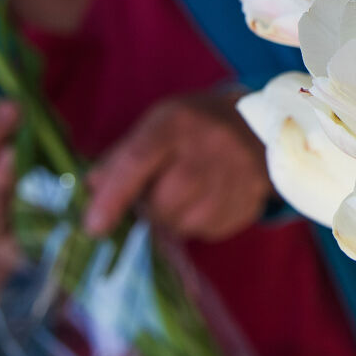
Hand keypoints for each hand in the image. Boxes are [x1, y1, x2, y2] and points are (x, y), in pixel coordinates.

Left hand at [83, 90, 271, 239]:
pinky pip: (206, 232)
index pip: (137, 161)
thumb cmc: (198, 126)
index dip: (113, 197)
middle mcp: (207, 149)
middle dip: (149, 206)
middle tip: (160, 188)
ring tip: (188, 191)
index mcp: (177, 123)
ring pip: (181, 225)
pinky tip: (210, 198)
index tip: (94, 226)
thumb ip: (123, 156)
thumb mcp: (159, 124)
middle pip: (159, 204)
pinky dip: (198, 222)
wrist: (263, 129)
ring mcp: (232, 180)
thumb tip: (93, 188)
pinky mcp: (246, 205)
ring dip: (174, 217)